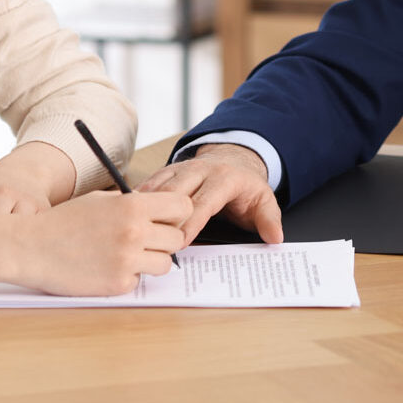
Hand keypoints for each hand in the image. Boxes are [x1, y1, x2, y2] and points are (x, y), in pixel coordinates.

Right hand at [0, 190, 193, 295]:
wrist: (30, 247)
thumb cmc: (63, 222)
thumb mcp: (100, 200)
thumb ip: (132, 203)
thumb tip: (161, 208)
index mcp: (132, 206)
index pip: (183, 207)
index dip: (177, 214)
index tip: (167, 219)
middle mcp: (135, 233)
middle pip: (177, 239)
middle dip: (164, 239)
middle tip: (144, 240)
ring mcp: (127, 261)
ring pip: (164, 264)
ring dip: (150, 261)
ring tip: (126, 255)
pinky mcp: (117, 284)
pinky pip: (139, 282)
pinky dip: (127, 277)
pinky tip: (106, 268)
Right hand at [137, 143, 283, 245]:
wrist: (232, 159)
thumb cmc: (245, 186)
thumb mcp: (264, 201)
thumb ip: (269, 220)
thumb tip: (275, 238)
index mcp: (223, 179)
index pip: (204, 202)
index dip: (192, 223)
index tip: (181, 243)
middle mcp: (199, 171)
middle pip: (176, 194)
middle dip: (165, 219)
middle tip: (154, 243)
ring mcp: (179, 170)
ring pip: (158, 189)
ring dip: (147, 211)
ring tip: (136, 232)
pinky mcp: (165, 173)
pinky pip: (149, 186)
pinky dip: (139, 202)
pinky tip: (127, 218)